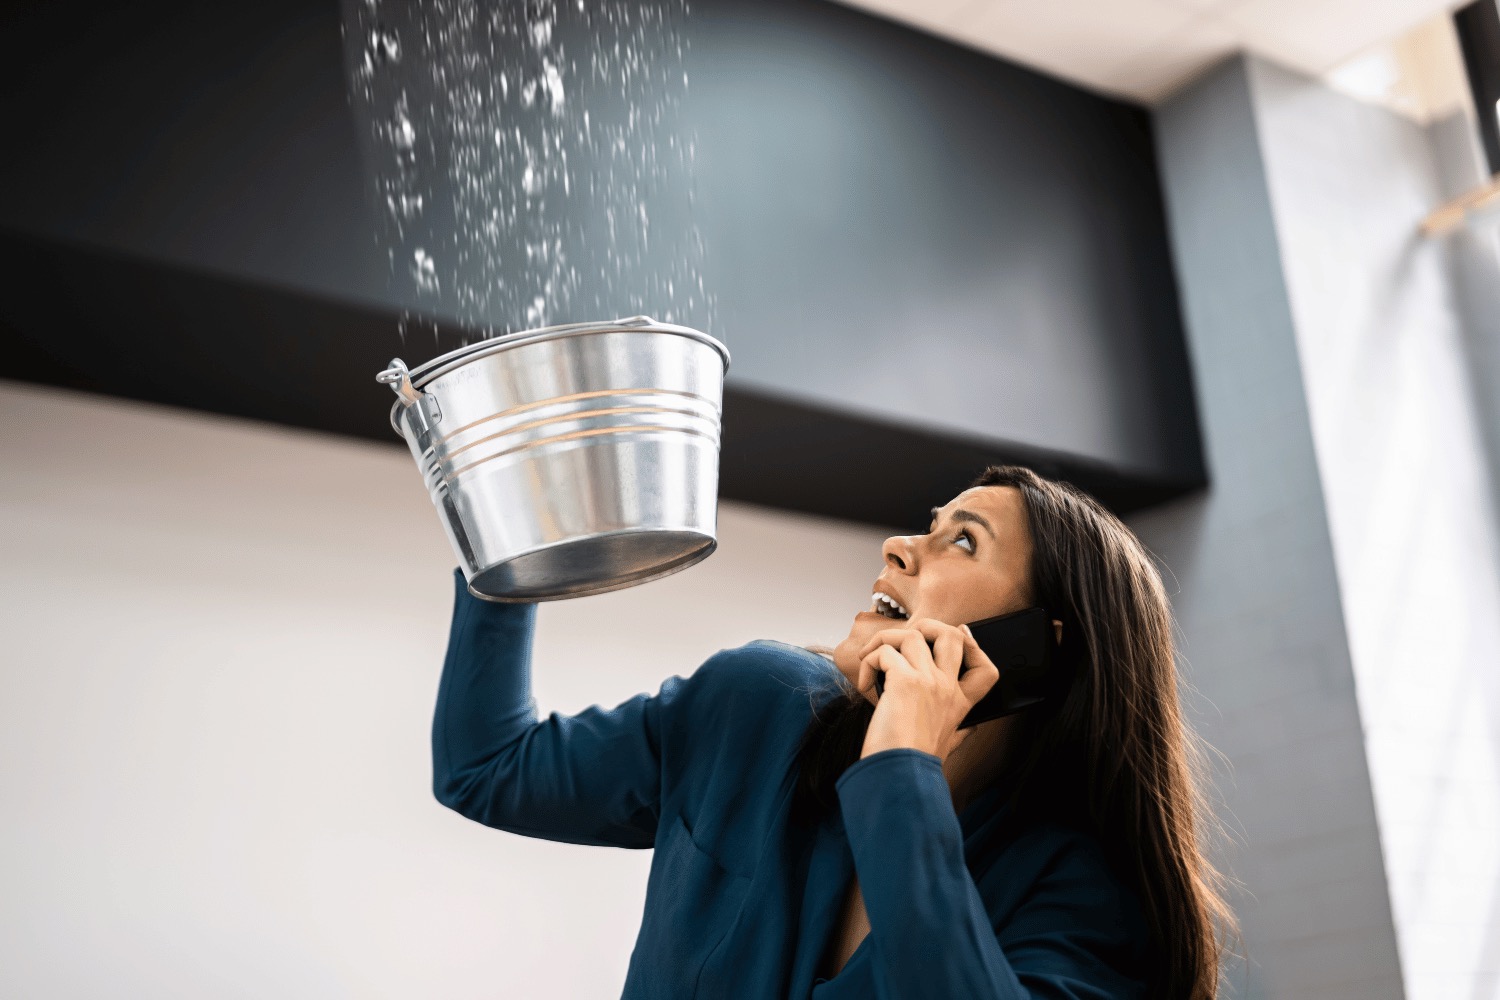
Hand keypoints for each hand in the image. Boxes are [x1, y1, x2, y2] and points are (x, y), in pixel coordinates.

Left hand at [855, 619, 1001, 762]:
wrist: (900, 776)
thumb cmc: (915, 764)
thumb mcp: (948, 747)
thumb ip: (960, 732)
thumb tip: (969, 729)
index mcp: (959, 704)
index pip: (986, 668)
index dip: (974, 645)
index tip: (960, 633)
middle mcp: (948, 688)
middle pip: (952, 635)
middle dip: (926, 627)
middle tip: (901, 641)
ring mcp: (929, 682)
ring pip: (912, 635)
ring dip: (885, 641)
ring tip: (870, 659)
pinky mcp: (904, 681)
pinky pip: (884, 652)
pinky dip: (868, 661)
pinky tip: (864, 684)